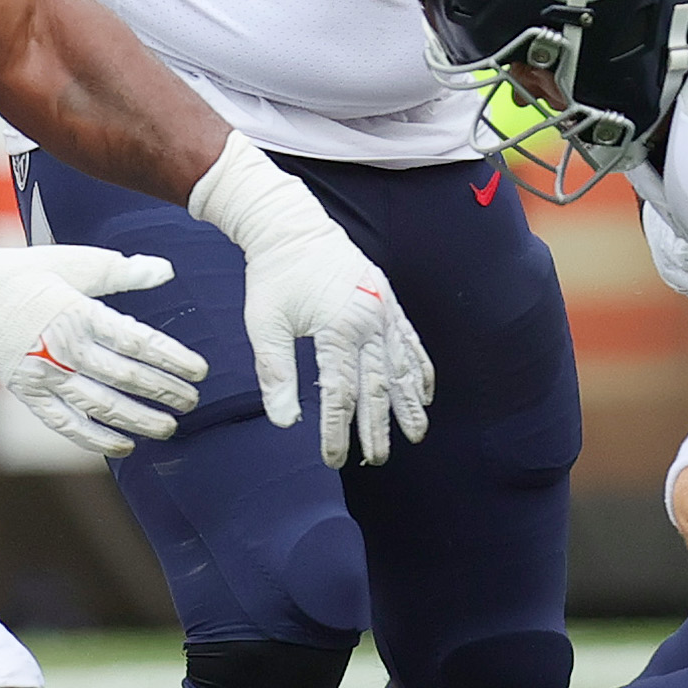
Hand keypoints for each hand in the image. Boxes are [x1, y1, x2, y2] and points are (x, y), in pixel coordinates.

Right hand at [0, 204, 208, 457]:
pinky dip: (95, 438)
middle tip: (192, 403)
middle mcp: (65, 346)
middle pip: (127, 377)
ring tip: (169, 429)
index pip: (139, 341)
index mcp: (80, 313)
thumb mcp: (75, 263)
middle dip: (165, 393)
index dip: (173, 360)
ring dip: (139, 420)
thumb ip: (122, 271)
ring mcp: (44, 373)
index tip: (199, 372)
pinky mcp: (26, 392)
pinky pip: (65, 423)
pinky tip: (123, 447)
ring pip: (102, 405)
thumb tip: (165, 270)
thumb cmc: (22, 272)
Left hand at [241, 225, 431, 465]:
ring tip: (415, 434)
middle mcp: (368, 324)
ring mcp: (384, 314)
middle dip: (378, 426)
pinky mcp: (389, 305)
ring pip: (401, 369)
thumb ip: (275, 373)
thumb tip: (284, 421)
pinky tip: (424, 393)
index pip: (341, 393)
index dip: (338, 430)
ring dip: (408, 405)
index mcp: (337, 330)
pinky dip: (420, 370)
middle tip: (377, 457)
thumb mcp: (264, 323)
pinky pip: (411, 343)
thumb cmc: (273, 276)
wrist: (292, 228)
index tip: (334, 458)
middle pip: (377, 387)